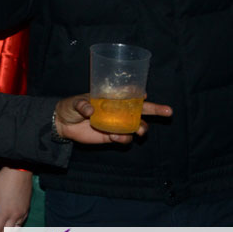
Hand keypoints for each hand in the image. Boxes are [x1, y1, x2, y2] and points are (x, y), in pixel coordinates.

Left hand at [53, 94, 172, 144]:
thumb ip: (82, 105)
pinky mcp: (112, 136)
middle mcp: (118, 110)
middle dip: (157, 110)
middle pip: (141, 110)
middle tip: (169, 111)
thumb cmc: (70, 107)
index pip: (129, 93)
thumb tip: (90, 110)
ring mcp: (117, 123)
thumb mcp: (74, 102)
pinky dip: (124, 138)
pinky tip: (114, 136)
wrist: (63, 125)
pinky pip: (125, 138)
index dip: (139, 93)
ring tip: (138, 130)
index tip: (144, 94)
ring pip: (137, 126)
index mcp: (111, 98)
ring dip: (142, 128)